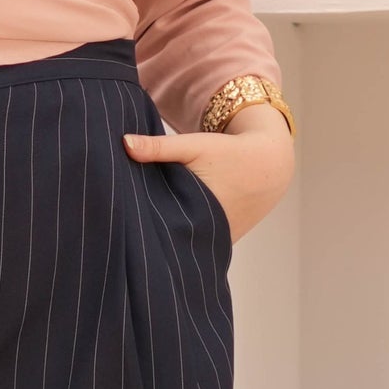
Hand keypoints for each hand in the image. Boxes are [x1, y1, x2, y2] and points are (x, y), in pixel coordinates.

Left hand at [121, 99, 292, 242]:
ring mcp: (218, 242)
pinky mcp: (222, 244)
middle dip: (148, 234)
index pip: (159, 224)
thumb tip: (123, 143)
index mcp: (200, 209)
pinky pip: (196, 244)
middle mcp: (211, 232)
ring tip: (138, 235)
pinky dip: (182, 238)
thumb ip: (159, 147)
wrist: (269, 164)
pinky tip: (166, 232)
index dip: (138, 222)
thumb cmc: (229, 152)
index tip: (118, 219)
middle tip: (121, 228)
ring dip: (165, 239)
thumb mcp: (194, 145)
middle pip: (168, 238)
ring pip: (182, 244)